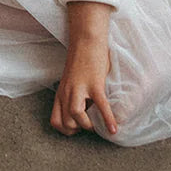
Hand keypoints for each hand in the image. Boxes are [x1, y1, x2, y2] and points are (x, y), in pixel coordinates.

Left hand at [50, 1, 117, 137]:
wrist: (86, 39)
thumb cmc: (82, 60)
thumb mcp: (72, 81)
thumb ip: (75, 97)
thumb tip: (87, 112)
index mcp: (61, 93)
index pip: (55, 121)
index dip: (67, 130)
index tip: (78, 128)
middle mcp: (67, 92)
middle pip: (65, 122)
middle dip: (77, 130)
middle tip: (89, 124)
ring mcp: (79, 87)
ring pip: (75, 116)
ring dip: (87, 125)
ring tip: (98, 124)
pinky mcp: (94, 83)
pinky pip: (100, 106)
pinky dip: (108, 119)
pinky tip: (114, 129)